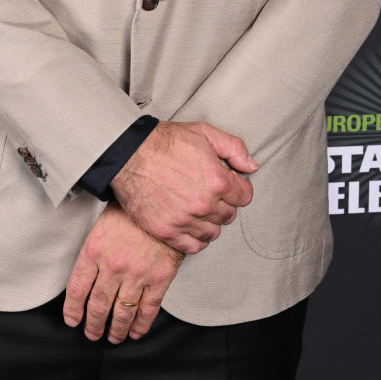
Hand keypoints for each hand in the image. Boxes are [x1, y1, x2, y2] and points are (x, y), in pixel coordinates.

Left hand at [63, 204, 182, 343]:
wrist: (163, 202)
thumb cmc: (131, 211)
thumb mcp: (102, 225)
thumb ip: (92, 251)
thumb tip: (84, 277)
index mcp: (94, 251)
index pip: (77, 289)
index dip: (73, 310)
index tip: (73, 321)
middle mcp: (113, 266)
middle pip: (98, 306)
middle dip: (93, 325)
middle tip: (92, 334)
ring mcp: (137, 275)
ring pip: (122, 313)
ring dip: (116, 330)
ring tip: (113, 337)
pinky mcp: (159, 279)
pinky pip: (147, 309)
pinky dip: (140, 325)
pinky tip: (135, 332)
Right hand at [110, 120, 256, 254]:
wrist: (129, 154)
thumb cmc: (165, 142)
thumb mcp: (205, 133)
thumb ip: (234, 149)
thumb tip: (252, 166)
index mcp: (217, 180)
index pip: (245, 196)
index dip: (237, 187)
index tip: (227, 183)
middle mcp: (204, 204)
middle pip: (229, 215)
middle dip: (223, 203)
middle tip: (209, 192)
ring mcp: (185, 220)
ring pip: (212, 232)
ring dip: (209, 222)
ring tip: (197, 207)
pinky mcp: (167, 231)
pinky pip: (192, 246)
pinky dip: (195, 238)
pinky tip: (190, 224)